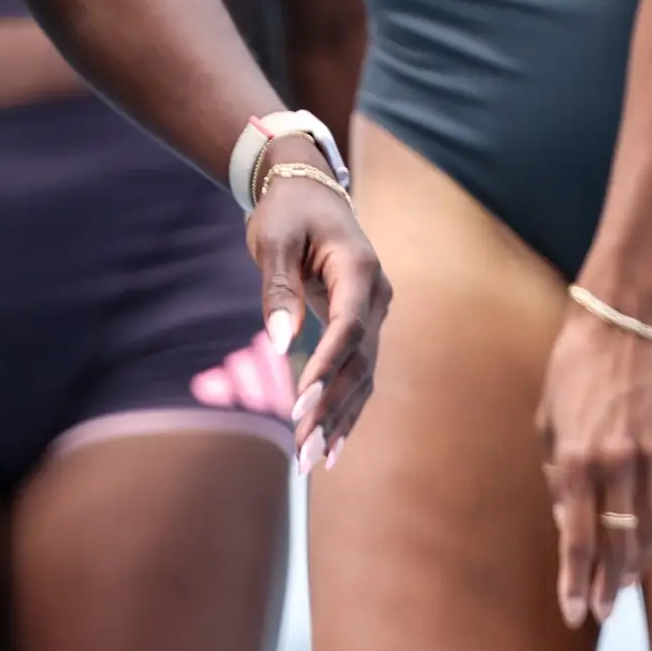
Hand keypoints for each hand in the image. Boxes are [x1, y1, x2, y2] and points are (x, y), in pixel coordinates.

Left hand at [247, 149, 387, 471]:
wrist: (308, 191)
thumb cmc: (287, 210)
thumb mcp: (273, 239)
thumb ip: (278, 288)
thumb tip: (279, 340)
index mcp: (360, 270)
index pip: (349, 328)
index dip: (327, 367)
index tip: (301, 401)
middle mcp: (378, 297)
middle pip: (359, 362)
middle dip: (332, 407)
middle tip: (303, 448)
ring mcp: (375, 315)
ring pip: (362, 376)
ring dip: (339, 418)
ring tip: (314, 459)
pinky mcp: (362, 328)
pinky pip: (358, 374)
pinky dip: (345, 409)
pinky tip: (330, 446)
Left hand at [538, 307, 651, 627]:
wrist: (622, 326)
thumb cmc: (573, 371)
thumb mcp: (548, 421)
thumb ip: (554, 474)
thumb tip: (563, 519)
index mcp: (575, 459)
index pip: (576, 537)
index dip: (574, 579)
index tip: (573, 612)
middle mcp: (615, 464)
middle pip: (617, 544)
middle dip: (607, 585)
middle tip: (601, 613)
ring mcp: (651, 457)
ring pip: (650, 531)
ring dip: (636, 564)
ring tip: (621, 585)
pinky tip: (651, 546)